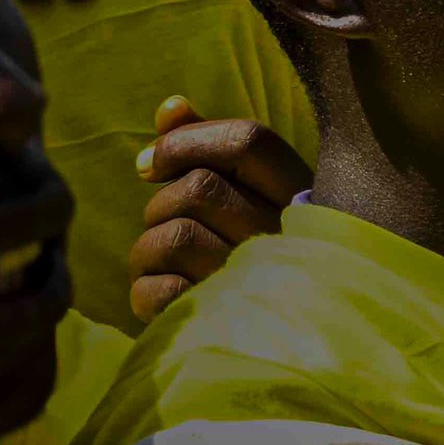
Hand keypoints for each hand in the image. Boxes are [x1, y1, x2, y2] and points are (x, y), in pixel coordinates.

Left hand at [126, 99, 311, 319]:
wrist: (279, 337)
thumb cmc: (251, 248)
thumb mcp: (247, 192)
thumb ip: (210, 147)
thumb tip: (170, 107)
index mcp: (298, 194)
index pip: (247, 141)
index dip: (186, 142)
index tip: (149, 164)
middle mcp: (284, 235)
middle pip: (197, 189)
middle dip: (160, 205)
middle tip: (166, 224)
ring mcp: (255, 280)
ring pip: (171, 238)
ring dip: (145, 251)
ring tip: (161, 264)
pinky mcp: (222, 320)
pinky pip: (158, 291)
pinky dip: (146, 293)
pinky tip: (167, 296)